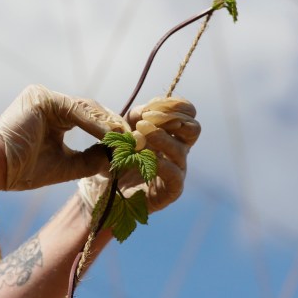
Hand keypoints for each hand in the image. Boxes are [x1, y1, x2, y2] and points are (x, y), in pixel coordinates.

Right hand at [0, 85, 128, 190]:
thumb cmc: (22, 170)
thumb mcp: (64, 165)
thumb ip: (89, 159)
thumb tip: (116, 159)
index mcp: (51, 115)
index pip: (88, 118)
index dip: (109, 131)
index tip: (129, 146)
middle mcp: (48, 102)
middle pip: (89, 110)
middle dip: (112, 126)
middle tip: (134, 142)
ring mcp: (43, 96)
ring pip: (85, 108)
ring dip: (107, 125)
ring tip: (126, 140)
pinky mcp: (41, 98)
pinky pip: (75, 109)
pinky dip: (94, 123)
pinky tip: (111, 135)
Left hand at [78, 96, 199, 212]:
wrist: (104, 190)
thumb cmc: (115, 157)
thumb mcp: (123, 130)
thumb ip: (134, 117)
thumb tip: (145, 111)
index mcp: (171, 133)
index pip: (187, 113)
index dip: (173, 106)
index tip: (150, 107)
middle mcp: (178, 151)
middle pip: (194, 128)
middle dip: (172, 119)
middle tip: (147, 120)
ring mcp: (176, 171)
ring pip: (180, 150)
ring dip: (160, 138)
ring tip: (139, 134)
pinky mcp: (170, 192)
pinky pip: (174, 176)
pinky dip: (162, 164)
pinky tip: (146, 158)